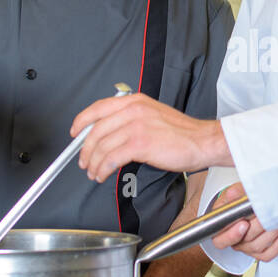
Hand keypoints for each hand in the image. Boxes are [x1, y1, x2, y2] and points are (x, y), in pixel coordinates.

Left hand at [72, 93, 229, 183]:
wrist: (203, 141)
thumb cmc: (182, 133)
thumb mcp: (153, 115)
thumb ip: (131, 118)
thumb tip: (109, 134)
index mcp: (135, 101)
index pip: (98, 108)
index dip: (81, 122)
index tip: (75, 133)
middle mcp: (133, 110)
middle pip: (96, 130)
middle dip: (85, 150)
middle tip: (84, 162)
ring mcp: (136, 126)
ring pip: (101, 146)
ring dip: (93, 163)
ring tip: (93, 173)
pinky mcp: (140, 143)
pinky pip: (111, 158)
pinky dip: (103, 169)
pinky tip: (103, 175)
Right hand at [207, 183, 277, 261]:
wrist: (247, 207)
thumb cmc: (237, 202)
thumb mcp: (232, 195)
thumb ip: (233, 194)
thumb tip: (233, 194)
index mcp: (220, 230)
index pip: (221, 240)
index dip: (232, 235)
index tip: (244, 224)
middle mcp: (233, 241)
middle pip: (244, 241)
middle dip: (257, 227)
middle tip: (265, 215)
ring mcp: (246, 247)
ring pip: (257, 247)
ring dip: (270, 234)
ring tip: (277, 220)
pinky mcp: (258, 251)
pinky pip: (267, 254)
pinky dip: (277, 245)